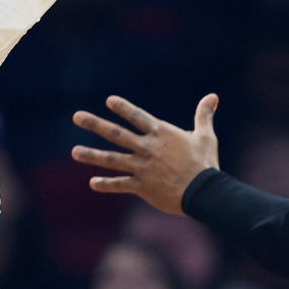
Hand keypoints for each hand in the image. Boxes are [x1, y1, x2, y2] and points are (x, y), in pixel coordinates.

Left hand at [71, 94, 221, 216]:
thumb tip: (213, 96)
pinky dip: (106, 184)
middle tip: (77, 117)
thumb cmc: (205, 163)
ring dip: (92, 155)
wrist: (204, 192)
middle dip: (95, 124)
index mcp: (161, 134)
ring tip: (74, 152)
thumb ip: (204, 115)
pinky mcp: (142, 186)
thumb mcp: (205, 136)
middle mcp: (147, 148)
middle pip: (116, 134)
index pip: (137, 117)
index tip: (108, 101)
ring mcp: (142, 167)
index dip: (123, 108)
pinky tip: (92, 183)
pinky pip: (120, 184)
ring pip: (112, 159)